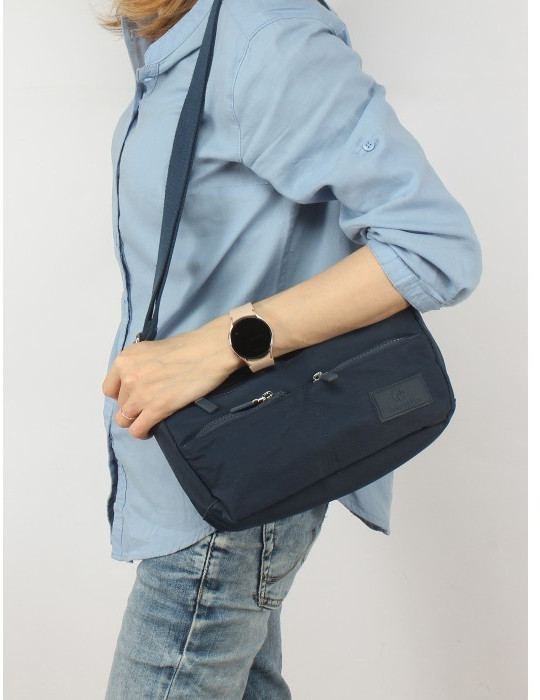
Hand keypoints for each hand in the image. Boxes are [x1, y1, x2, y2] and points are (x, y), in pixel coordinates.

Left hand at [102, 314, 241, 439]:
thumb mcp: (153, 348)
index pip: (109, 389)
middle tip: (150, 405)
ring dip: (136, 421)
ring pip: (124, 420)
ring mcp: (140, 394)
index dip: (122, 395)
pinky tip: (151, 430)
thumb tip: (143, 376)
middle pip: (120, 405)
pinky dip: (143, 432)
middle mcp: (127, 377)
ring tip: (149, 420)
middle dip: (133, 407)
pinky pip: (137, 430)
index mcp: (125, 359)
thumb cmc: (188, 345)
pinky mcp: (156, 409)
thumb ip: (141, 364)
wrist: (209, 351)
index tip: (135, 395)